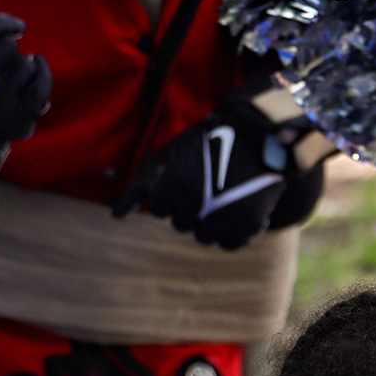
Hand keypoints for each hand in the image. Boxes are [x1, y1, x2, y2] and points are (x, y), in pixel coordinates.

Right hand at [0, 0, 51, 187]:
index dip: (4, 24)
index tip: (13, 26)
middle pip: (7, 49)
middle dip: (6, 46)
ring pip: (24, 68)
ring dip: (20, 63)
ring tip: (3, 72)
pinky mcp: (13, 127)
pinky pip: (42, 94)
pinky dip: (39, 78)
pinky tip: (31, 72)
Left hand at [112, 83, 328, 249]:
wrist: (258, 132)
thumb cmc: (207, 142)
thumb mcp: (169, 155)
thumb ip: (141, 185)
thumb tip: (116, 216)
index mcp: (173, 186)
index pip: (158, 209)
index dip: (170, 193)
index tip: (185, 176)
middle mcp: (196, 204)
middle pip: (181, 223)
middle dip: (190, 207)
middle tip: (207, 184)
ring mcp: (223, 216)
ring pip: (204, 237)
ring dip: (209, 221)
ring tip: (223, 197)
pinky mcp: (248, 223)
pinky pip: (229, 244)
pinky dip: (231, 233)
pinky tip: (237, 213)